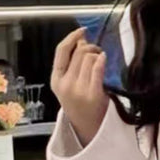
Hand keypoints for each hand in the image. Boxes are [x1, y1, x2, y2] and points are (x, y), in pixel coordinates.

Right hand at [50, 27, 109, 145]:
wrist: (86, 128)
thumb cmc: (80, 105)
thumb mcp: (68, 85)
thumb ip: (72, 64)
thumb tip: (81, 39)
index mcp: (56, 80)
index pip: (61, 51)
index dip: (72, 37)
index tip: (82, 31)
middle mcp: (65, 84)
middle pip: (78, 53)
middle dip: (89, 47)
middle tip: (96, 50)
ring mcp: (79, 89)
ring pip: (88, 58)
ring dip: (97, 54)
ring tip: (100, 59)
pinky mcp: (93, 94)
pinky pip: (97, 68)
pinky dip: (101, 59)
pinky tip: (103, 58)